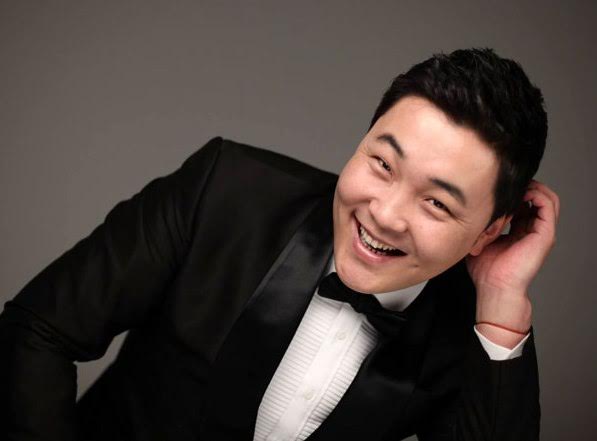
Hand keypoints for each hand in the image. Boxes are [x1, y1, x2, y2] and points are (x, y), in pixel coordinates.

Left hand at [466, 180, 559, 345]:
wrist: (494, 287)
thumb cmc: (485, 269)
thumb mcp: (480, 238)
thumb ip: (481, 224)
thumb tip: (468, 209)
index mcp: (519, 231)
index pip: (524, 203)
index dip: (514, 191)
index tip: (497, 187)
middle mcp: (532, 230)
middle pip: (538, 197)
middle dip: (525, 185)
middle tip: (508, 182)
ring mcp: (541, 232)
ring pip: (548, 198)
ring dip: (533, 187)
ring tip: (517, 185)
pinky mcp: (545, 234)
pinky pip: (548, 206)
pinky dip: (536, 194)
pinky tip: (521, 194)